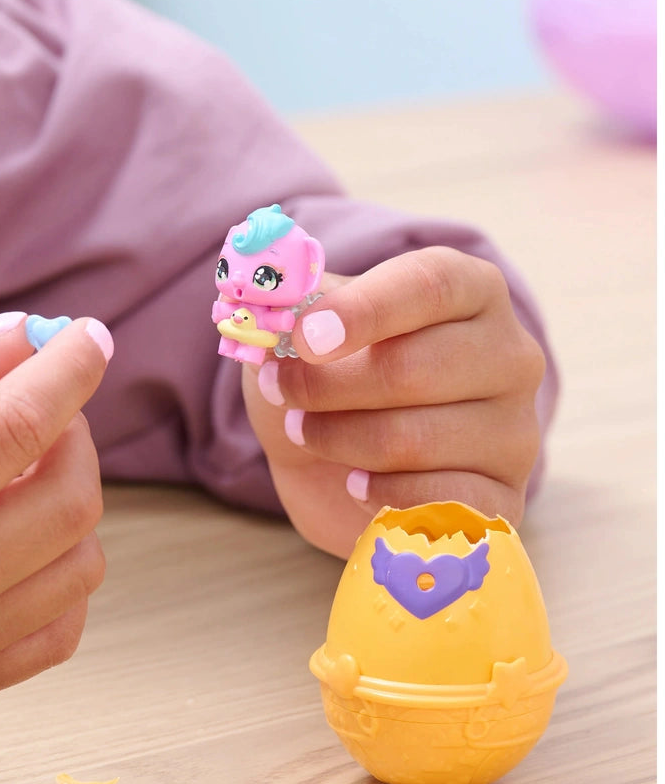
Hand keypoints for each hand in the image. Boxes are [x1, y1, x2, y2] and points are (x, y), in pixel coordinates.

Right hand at [0, 315, 113, 707]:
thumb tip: (31, 344)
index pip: (19, 430)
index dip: (67, 373)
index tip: (89, 338)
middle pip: (70, 504)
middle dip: (75, 437)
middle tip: (37, 410)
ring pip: (81, 568)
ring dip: (70, 504)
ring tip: (15, 478)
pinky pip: (58, 630)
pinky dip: (59, 573)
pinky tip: (16, 540)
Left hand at [242, 247, 545, 558]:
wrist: (333, 464)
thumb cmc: (326, 380)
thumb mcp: (300, 331)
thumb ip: (291, 304)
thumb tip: (268, 289)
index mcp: (469, 291)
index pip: (430, 284)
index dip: (363, 310)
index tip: (304, 336)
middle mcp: (508, 354)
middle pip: (415, 369)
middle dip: (328, 387)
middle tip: (283, 390)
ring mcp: (515, 429)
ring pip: (416, 440)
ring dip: (339, 439)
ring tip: (306, 433)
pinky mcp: (504, 495)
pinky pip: (442, 499)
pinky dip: (382, 494)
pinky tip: (355, 483)